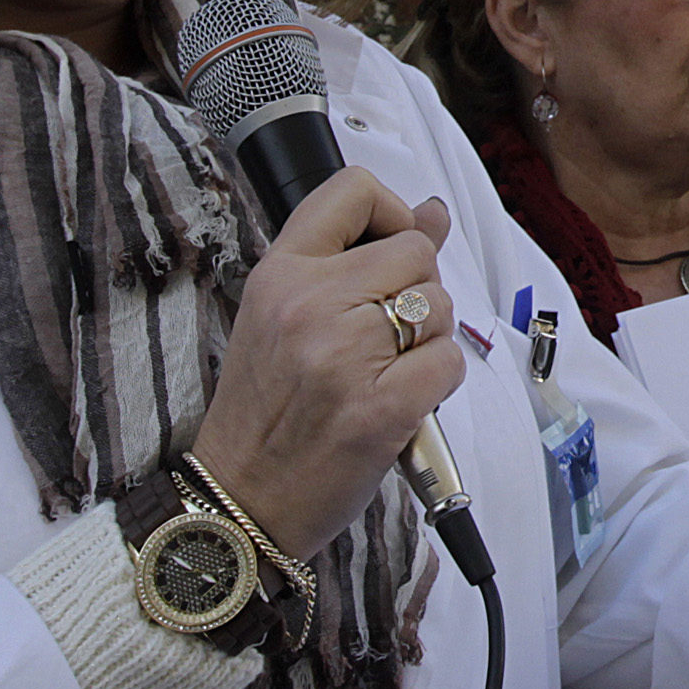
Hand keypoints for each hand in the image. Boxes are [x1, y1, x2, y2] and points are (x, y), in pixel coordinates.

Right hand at [189, 169, 466, 558]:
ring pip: (438, 306)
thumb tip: (431, 213)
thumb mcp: (287, 316)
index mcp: (281, 275)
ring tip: (383, 373)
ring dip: (428, 340)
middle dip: (416, 292)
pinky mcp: (381, 408)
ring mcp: (345, 356)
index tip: (391, 242)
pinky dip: (436, 384)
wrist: (241, 498)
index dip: (391, 210)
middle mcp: (310, 304)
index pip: (352, 190)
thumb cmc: (267, 411)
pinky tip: (399, 402)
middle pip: (415, 252)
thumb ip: (356, 259)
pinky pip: (448, 361)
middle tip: (381, 338)